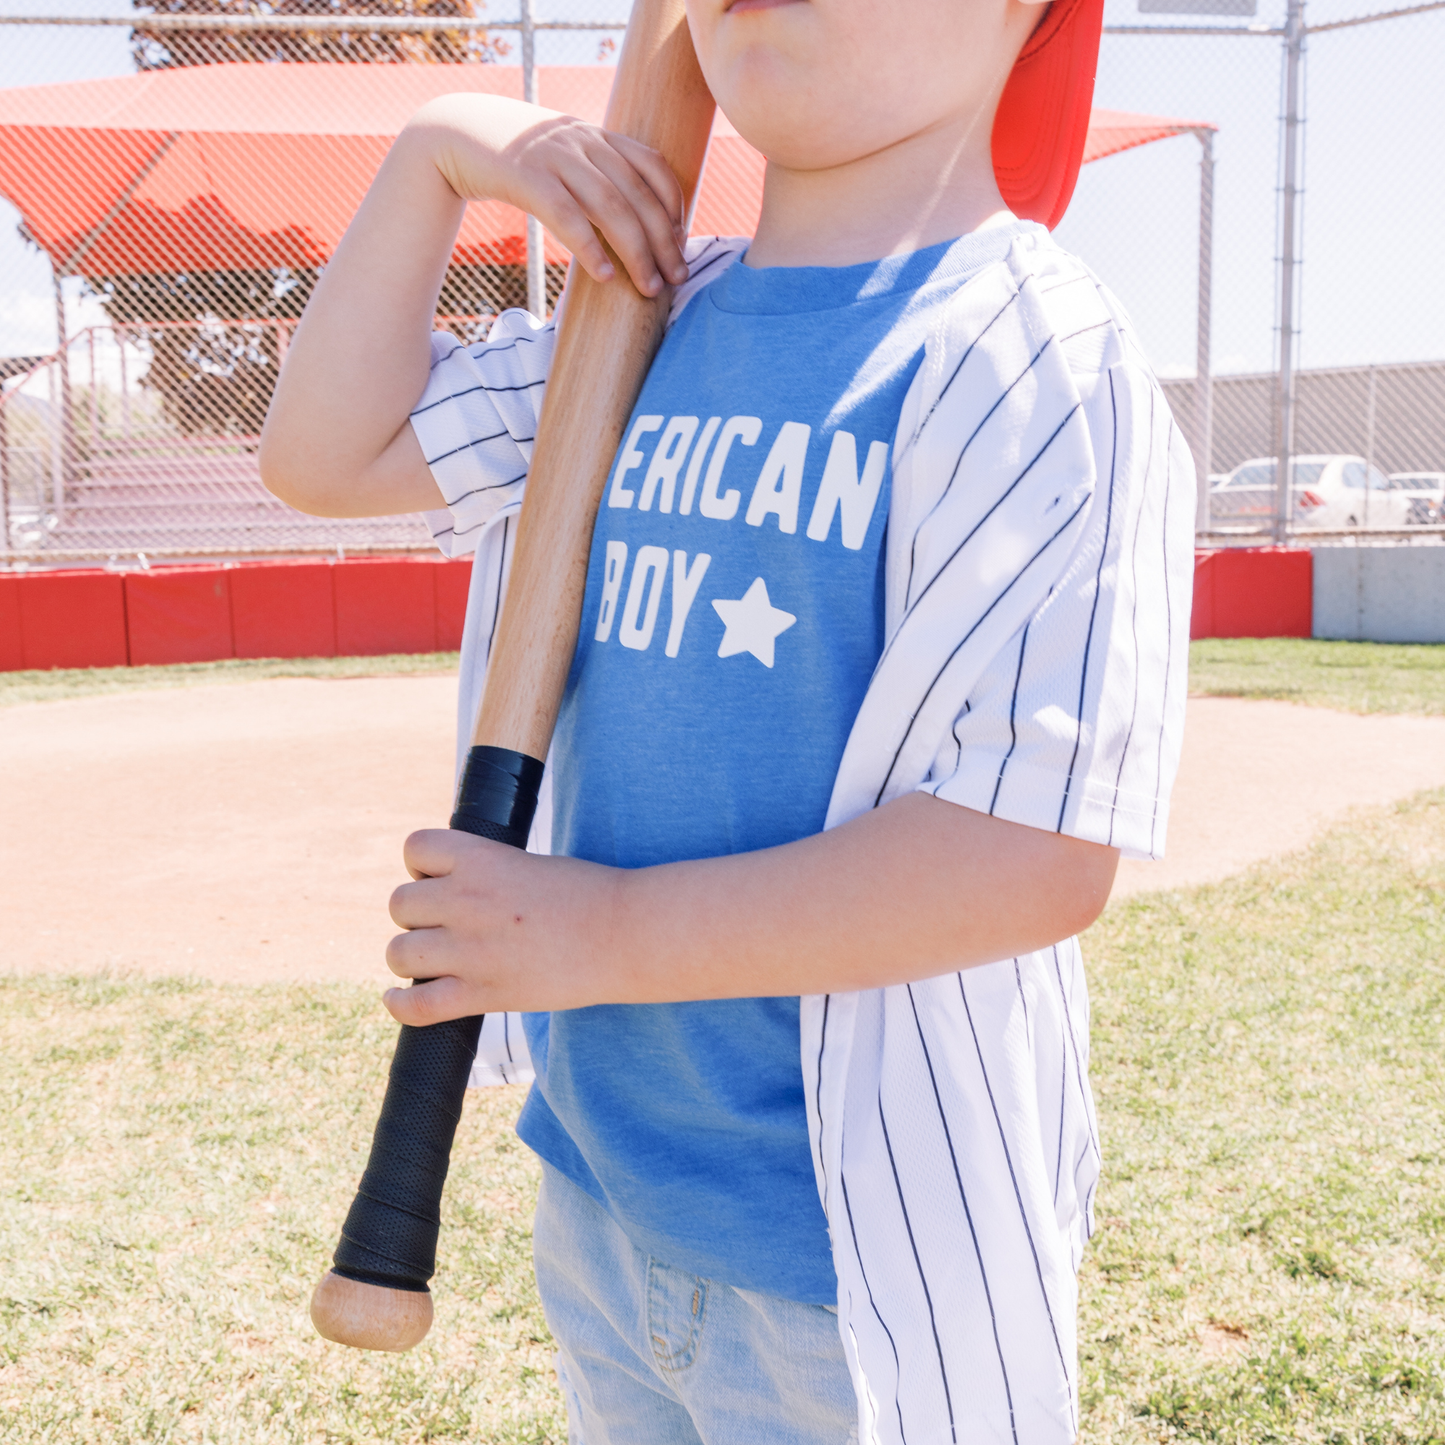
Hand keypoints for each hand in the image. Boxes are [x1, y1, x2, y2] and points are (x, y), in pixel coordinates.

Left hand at [383, 828, 622, 1024]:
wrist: (625, 935)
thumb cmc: (588, 895)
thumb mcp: (529, 863)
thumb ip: (486, 871)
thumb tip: (446, 888)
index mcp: (482, 858)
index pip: (415, 848)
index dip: (423, 865)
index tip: (442, 880)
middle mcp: (467, 900)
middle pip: (399, 904)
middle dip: (417, 914)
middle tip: (446, 924)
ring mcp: (471, 949)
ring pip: (398, 953)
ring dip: (410, 957)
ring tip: (434, 960)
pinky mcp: (483, 993)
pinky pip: (415, 1006)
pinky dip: (400, 1005)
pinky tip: (403, 998)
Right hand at [408, 93, 690, 297]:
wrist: (457, 133)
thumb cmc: (517, 158)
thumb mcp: (562, 156)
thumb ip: (595, 176)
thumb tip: (630, 222)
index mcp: (597, 136)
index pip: (652, 165)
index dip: (673, 203)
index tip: (681, 240)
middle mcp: (582, 142)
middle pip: (638, 194)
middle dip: (663, 240)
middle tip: (677, 278)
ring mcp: (554, 157)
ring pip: (610, 207)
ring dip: (636, 251)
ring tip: (649, 286)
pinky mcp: (526, 177)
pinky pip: (567, 216)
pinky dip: (590, 247)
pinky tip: (605, 275)